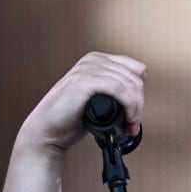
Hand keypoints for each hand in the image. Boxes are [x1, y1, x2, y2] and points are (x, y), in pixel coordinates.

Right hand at [17, 52, 146, 155]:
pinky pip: (118, 88)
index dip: (140, 93)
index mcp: (98, 61)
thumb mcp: (100, 100)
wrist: (49, 131)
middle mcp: (93, 60)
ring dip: (136, 109)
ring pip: (129, 84)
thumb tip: (141, 96)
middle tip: (133, 126)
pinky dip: (129, 106)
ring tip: (130, 127)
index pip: (136, 69)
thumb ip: (116, 92)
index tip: (136, 114)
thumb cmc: (74, 118)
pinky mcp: (83, 81)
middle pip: (135, 78)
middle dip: (139, 104)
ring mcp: (87, 69)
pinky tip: (126, 120)